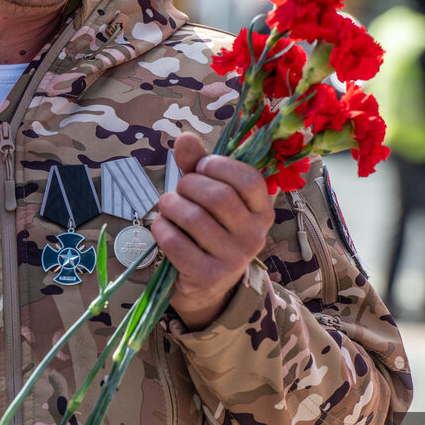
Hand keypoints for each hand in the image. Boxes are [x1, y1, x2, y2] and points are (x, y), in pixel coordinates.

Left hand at [151, 132, 274, 330]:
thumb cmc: (207, 231)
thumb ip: (199, 166)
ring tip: (167, 207)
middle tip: (179, 190)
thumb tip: (185, 138)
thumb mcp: (208, 196)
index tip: (200, 168)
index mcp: (262, 212)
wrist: (205, 286)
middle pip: (218, 197)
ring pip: (193, 218)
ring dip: (170, 205)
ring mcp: (234, 259)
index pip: (248, 179)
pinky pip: (176, 242)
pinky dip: (161, 229)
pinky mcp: (208, 276)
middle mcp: (255, 236)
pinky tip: (162, 228)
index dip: (218, 166)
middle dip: (188, 184)